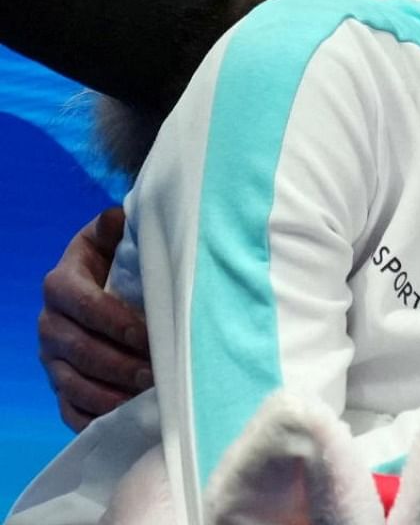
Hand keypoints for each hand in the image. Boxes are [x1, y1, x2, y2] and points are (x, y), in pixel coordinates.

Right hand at [39, 207, 151, 430]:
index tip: (146, 334)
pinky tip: (124, 419)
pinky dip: (95, 418)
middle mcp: (49, 323)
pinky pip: (69, 409)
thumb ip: (117, 230)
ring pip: (73, 383)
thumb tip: (117, 216)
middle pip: (77, 349)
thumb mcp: (116, 240)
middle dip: (117, 364)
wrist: (106, 285)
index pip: (80, 303)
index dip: (112, 320)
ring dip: (110, 394)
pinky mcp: (60, 387)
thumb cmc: (120, 261)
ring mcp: (51, 359)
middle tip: (154, 373)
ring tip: (145, 398)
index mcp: (61, 283)